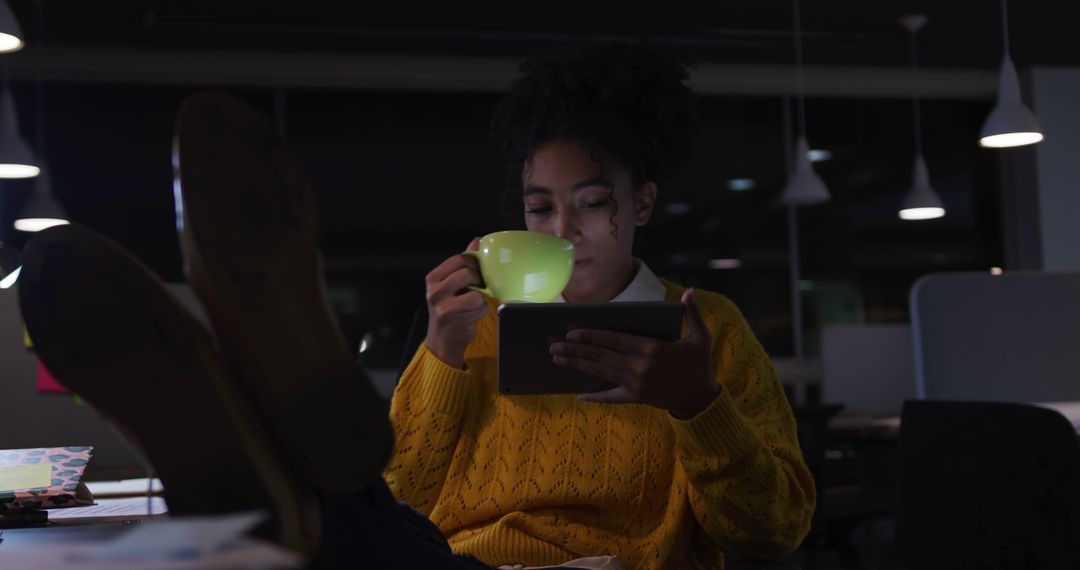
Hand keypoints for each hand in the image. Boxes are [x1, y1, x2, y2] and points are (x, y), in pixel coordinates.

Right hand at [424, 237, 487, 368]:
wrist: (443, 339)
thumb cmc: (449, 309)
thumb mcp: (451, 284)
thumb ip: (463, 263)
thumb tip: (476, 240)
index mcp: (433, 278)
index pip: (459, 259)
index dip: (473, 264)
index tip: (476, 272)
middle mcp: (434, 290)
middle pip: (467, 272)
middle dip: (478, 280)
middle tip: (477, 288)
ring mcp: (443, 305)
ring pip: (476, 292)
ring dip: (481, 298)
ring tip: (473, 304)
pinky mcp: (454, 318)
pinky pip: (478, 307)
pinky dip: (481, 311)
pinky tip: (472, 314)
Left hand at [549, 289, 720, 418]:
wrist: (702, 398)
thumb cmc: (699, 364)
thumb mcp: (701, 337)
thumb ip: (693, 313)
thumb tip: (689, 291)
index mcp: (652, 348)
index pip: (614, 340)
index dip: (591, 336)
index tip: (572, 332)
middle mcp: (640, 367)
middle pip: (601, 356)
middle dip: (576, 350)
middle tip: (554, 346)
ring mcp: (636, 384)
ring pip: (600, 372)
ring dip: (578, 365)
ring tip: (558, 359)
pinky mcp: (636, 398)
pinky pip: (611, 397)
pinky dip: (595, 397)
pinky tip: (579, 395)